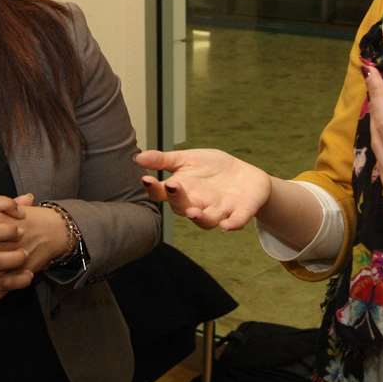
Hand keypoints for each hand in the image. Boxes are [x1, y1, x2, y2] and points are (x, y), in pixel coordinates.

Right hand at [133, 148, 273, 230]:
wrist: (246, 176)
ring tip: (194, 212)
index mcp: (182, 192)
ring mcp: (218, 211)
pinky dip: (231, 224)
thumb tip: (137, 156)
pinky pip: (234, 221)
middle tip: (173, 186)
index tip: (146, 179)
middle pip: (183, 208)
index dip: (154, 189)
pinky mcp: (239, 213)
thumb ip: (163, 160)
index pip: (164, 194)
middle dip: (178, 200)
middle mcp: (197, 205)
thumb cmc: (212, 169)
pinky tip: (227, 225)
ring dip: (201, 218)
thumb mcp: (187, 159)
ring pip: (207, 220)